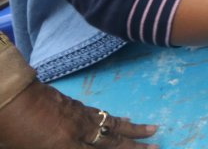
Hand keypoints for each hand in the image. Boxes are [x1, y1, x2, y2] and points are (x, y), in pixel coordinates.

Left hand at [0, 81, 157, 147]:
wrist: (7, 96)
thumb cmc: (9, 130)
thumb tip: (75, 146)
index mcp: (64, 147)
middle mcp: (78, 132)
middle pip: (112, 141)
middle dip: (136, 146)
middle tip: (158, 147)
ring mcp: (78, 116)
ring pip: (111, 124)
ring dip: (133, 129)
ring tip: (153, 129)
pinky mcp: (74, 105)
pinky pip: (101, 114)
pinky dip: (115, 119)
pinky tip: (122, 119)